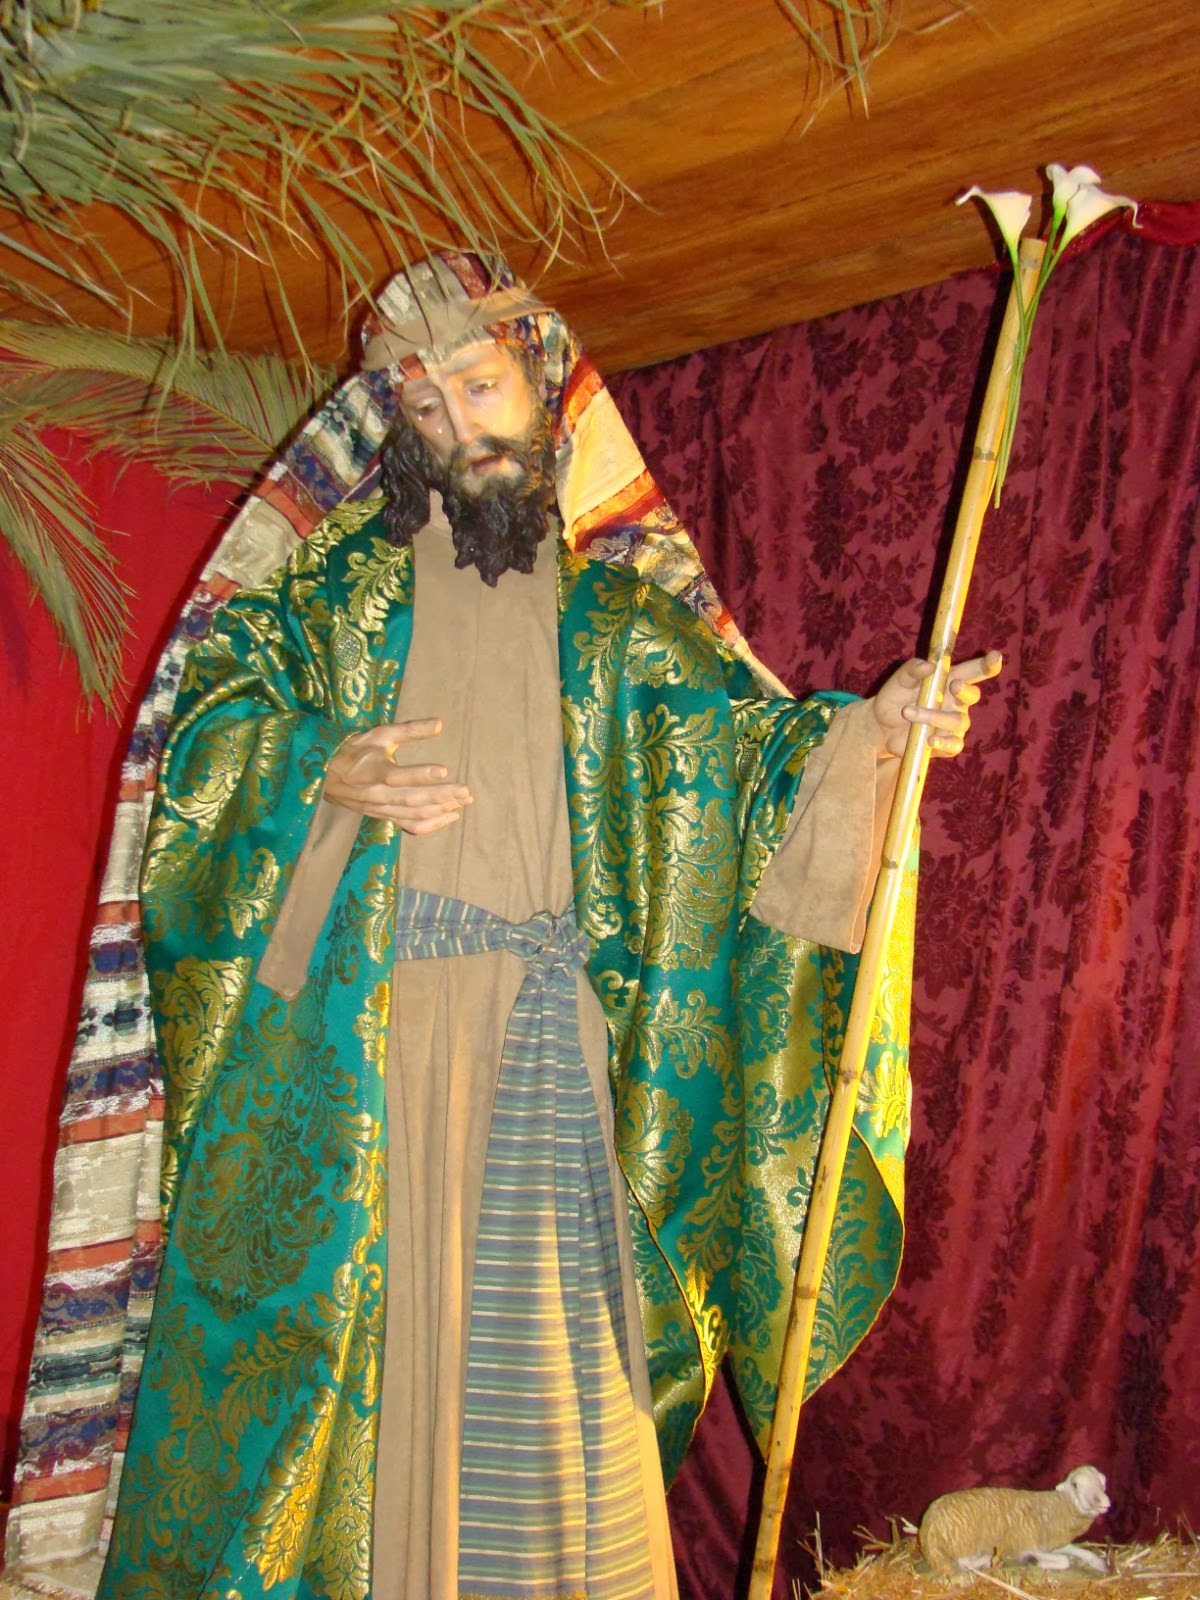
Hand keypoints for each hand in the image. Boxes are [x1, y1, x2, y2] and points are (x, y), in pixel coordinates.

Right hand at [324, 718, 471, 833]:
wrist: (326, 777)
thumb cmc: (355, 751)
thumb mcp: (379, 734)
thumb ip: (409, 730)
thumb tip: (439, 724)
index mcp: (373, 770)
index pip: (398, 775)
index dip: (420, 774)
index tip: (444, 769)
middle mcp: (377, 794)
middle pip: (412, 799)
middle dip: (441, 796)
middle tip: (466, 792)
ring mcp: (381, 809)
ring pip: (413, 814)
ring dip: (440, 810)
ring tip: (462, 803)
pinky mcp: (384, 817)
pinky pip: (409, 826)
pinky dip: (431, 824)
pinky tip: (449, 817)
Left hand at [871, 651, 1002, 760]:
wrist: (881, 727)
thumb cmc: (895, 698)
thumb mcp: (899, 681)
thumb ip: (912, 669)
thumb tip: (929, 665)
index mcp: (949, 681)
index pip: (974, 671)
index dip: (988, 665)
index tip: (995, 656)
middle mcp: (956, 702)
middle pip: (973, 695)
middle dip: (966, 690)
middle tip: (955, 685)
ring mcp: (954, 725)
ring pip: (957, 720)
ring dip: (933, 716)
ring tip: (908, 712)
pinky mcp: (947, 744)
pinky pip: (954, 745)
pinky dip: (943, 743)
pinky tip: (929, 740)